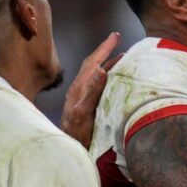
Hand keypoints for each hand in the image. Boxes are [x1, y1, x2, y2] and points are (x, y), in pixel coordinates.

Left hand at [62, 32, 121, 147]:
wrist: (66, 150)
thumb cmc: (76, 135)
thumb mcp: (84, 113)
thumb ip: (92, 92)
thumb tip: (100, 70)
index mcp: (80, 88)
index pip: (94, 63)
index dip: (105, 49)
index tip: (115, 36)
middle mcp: (80, 90)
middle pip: (93, 64)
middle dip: (105, 51)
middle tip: (117, 39)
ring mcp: (81, 97)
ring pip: (95, 73)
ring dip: (108, 63)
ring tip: (121, 57)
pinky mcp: (85, 104)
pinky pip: (97, 84)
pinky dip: (107, 76)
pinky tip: (113, 79)